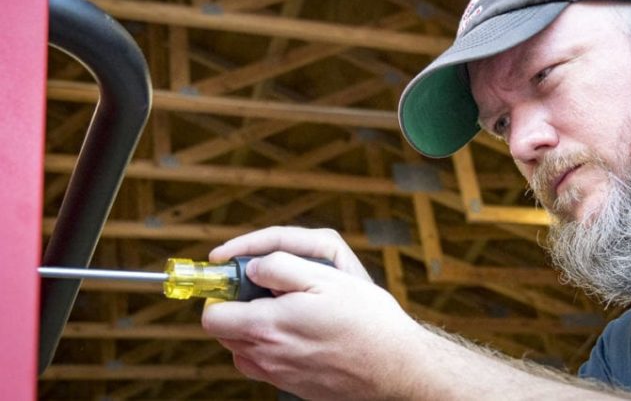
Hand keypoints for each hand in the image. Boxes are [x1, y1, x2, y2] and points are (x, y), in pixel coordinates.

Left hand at [201, 227, 427, 399]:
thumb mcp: (326, 276)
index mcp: (268, 326)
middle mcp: (266, 356)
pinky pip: (264, 364)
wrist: (396, 366)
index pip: (212, 315)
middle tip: (268, 291)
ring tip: (288, 311)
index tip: (237, 279)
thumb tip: (251, 267)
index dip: (221, 292)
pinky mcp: (293, 385)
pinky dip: (270, 348)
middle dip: (236, 307)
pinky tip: (300, 334)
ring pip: (242, 349)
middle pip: (224, 332)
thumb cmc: (366, 319)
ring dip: (252, 328)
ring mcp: (278, 375)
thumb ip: (279, 267)